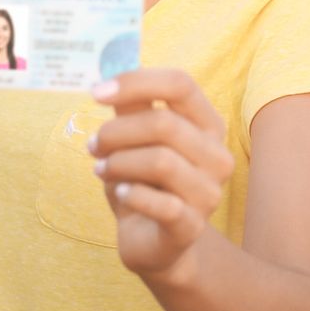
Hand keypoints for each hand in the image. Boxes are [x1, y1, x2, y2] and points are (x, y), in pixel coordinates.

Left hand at [89, 67, 235, 282]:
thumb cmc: (144, 181)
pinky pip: (163, 204)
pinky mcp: (192, 227)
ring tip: (101, 169)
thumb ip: (128, 106)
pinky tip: (121, 193)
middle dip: (116, 131)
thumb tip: (109, 68)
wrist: (153, 241)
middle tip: (92, 145)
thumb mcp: (134, 140)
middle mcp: (217, 156)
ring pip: (161, 161)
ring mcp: (209, 193)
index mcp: (207, 125)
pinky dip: (133, 194)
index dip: (136, 81)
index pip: (181, 84)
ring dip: (119, 163)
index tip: (95, 92)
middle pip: (164, 123)